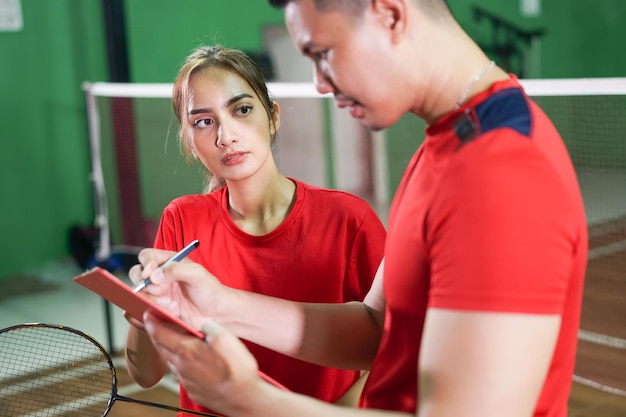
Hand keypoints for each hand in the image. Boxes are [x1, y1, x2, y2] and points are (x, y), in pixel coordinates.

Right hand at [128, 248, 231, 329]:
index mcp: (169, 263)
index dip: (145, 263)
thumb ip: (177, 269)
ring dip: (142, 296)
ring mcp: (158, 294)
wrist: (216, 314)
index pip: (147, 256)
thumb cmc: (210, 290)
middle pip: (136, 273)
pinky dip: (140, 309)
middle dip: (142, 280)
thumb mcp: (198, 274)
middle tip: (157, 289)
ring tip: (160, 302)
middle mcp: (160, 277)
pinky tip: (151, 311)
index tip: (149, 273)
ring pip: (137, 291)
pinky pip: (141, 307)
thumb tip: (154, 275)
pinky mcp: (157, 309)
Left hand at [143, 311, 260, 413]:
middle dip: (157, 334)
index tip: (148, 314)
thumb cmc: (236, 370)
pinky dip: (182, 363)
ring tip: (176, 340)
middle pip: (161, 347)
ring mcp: (187, 380)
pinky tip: (193, 360)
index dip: (152, 322)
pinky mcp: (194, 390)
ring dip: (170, 349)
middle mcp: (182, 366)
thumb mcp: (224, 337)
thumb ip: (209, 327)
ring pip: (172, 361)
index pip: (160, 334)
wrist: (243, 398)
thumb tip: (203, 325)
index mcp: (187, 351)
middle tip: (157, 324)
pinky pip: (182, 373)